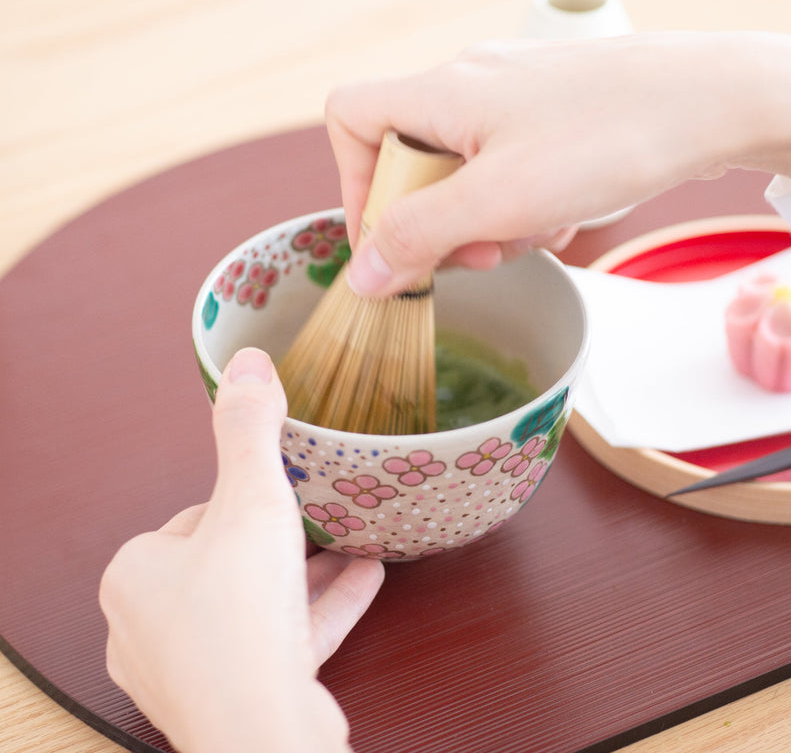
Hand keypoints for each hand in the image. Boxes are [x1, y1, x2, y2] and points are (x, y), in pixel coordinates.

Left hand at [99, 348, 383, 752]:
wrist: (263, 733)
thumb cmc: (241, 615)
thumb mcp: (251, 501)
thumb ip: (248, 430)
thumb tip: (246, 362)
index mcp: (136, 575)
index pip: (195, 518)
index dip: (244, 499)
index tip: (281, 491)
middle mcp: (151, 626)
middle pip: (228, 560)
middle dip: (282, 537)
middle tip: (322, 514)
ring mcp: (193, 669)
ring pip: (257, 604)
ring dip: (307, 574)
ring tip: (353, 543)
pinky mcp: (235, 699)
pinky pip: (280, 642)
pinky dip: (320, 611)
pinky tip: (366, 580)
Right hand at [327, 31, 790, 296]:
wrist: (711, 103)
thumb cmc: (607, 139)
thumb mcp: (497, 202)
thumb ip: (419, 236)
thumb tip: (361, 273)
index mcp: (440, 94)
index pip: (350, 118)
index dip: (352, 184)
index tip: (386, 237)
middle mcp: (467, 89)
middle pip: (409, 164)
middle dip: (439, 224)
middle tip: (478, 252)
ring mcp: (509, 104)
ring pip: (463, 179)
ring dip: (488, 224)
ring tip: (535, 231)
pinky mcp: (545, 121)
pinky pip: (506, 174)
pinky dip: (523, 208)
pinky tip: (562, 215)